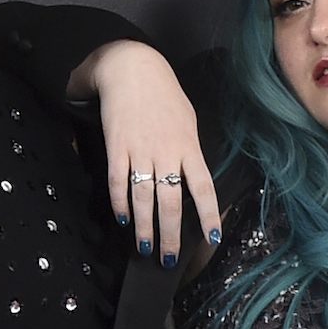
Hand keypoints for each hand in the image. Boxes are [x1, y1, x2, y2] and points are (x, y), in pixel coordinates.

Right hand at [77, 40, 220, 266]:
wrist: (133, 69)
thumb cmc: (165, 97)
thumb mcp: (188, 122)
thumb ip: (189, 154)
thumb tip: (190, 185)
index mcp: (189, 147)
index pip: (203, 188)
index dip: (208, 216)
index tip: (211, 239)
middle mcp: (166, 152)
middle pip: (170, 202)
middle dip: (170, 235)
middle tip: (168, 259)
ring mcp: (140, 151)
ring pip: (143, 198)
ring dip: (144, 227)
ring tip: (145, 248)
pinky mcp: (116, 148)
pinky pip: (117, 182)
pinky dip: (120, 204)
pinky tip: (123, 220)